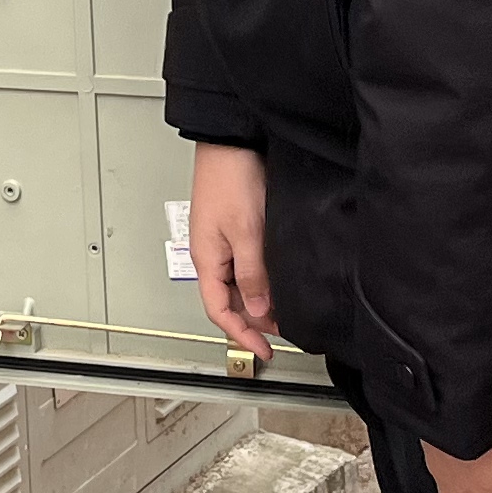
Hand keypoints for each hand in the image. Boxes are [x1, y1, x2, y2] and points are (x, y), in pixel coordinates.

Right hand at [188, 142, 275, 368]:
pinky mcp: (235, 228)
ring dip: (259, 300)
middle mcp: (211, 254)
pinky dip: (261, 279)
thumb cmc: (231, 178)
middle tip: (282, 333)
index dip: (242, 335)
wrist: (232, 141)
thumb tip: (258, 308)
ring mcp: (222, 242)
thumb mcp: (246, 232)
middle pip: (229, 301)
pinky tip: (277, 279)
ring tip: (284, 310)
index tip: (263, 351)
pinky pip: (245, 265)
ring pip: (239, 284)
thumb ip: (253, 273)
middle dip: (254, 320)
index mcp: (206, 260)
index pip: (219, 312)